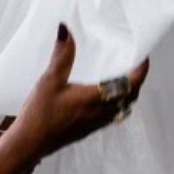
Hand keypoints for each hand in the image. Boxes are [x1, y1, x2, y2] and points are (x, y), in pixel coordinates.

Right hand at [10, 23, 148, 158]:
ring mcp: (96, 124)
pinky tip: (102, 97)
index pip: (130, 84)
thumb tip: (65, 30)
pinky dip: (116, 103)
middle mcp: (101, 112)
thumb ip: (62, 55)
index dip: (141, 70)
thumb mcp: (50, 80)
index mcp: (96, 98)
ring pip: (122, 108)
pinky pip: (112, 115)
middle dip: (136, 81)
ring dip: (127, 93)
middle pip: (130, 96)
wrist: (30, 144)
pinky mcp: (88, 130)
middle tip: (134, 65)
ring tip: (122, 79)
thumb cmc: (40, 114)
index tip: (143, 57)